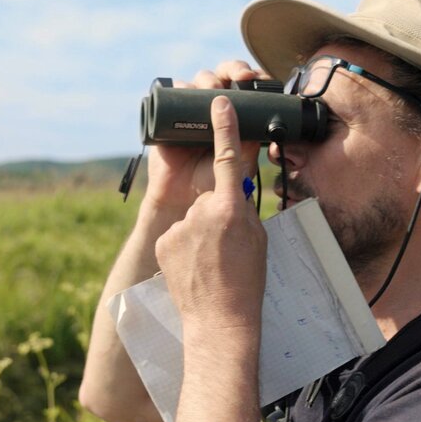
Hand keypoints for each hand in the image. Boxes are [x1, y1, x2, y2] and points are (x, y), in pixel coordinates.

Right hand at [143, 61, 266, 213]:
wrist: (183, 201)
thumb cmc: (213, 185)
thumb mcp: (240, 165)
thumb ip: (249, 144)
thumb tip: (262, 118)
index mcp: (234, 117)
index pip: (244, 87)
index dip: (250, 76)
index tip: (257, 77)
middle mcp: (213, 110)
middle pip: (223, 76)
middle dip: (233, 70)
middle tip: (241, 77)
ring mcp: (190, 111)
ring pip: (199, 82)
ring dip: (208, 78)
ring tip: (214, 90)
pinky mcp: (168, 117)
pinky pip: (172, 93)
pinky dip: (178, 86)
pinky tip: (186, 89)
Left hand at [155, 96, 266, 335]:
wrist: (218, 321)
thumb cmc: (246, 282)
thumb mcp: (257, 239)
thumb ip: (243, 210)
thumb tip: (232, 196)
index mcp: (230, 208)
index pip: (228, 158)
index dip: (223, 127)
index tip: (218, 100)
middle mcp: (202, 212)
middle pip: (208, 199)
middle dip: (216, 215)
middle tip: (225, 248)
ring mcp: (179, 227)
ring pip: (192, 218)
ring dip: (200, 234)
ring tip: (210, 263)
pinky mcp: (163, 243)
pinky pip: (177, 235)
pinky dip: (185, 247)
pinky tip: (194, 268)